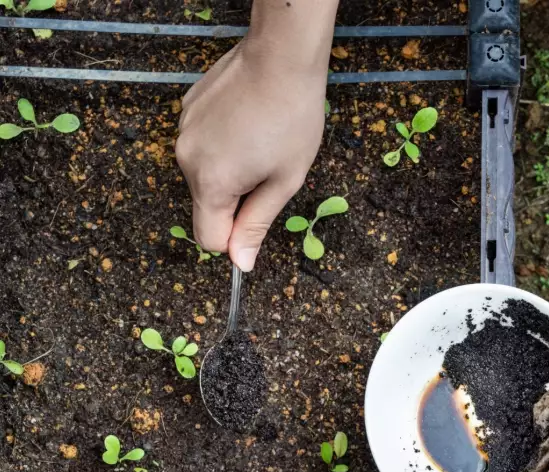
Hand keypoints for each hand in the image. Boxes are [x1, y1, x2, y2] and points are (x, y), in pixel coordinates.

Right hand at [175, 38, 325, 270]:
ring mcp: (182, 131)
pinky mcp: (186, 109)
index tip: (257, 216)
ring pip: (204, 172)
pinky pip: (202, 143)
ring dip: (229, 169)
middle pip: (206, 204)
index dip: (234, 236)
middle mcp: (186, 159)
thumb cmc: (292, 120)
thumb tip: (240, 263)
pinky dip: (221, 142)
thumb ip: (257, 224)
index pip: (208, 238)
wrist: (280, 57)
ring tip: (259, 139)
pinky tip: (245, 120)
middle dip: (235, 198)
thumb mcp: (284, 181)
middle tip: (267, 168)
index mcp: (211, 183)